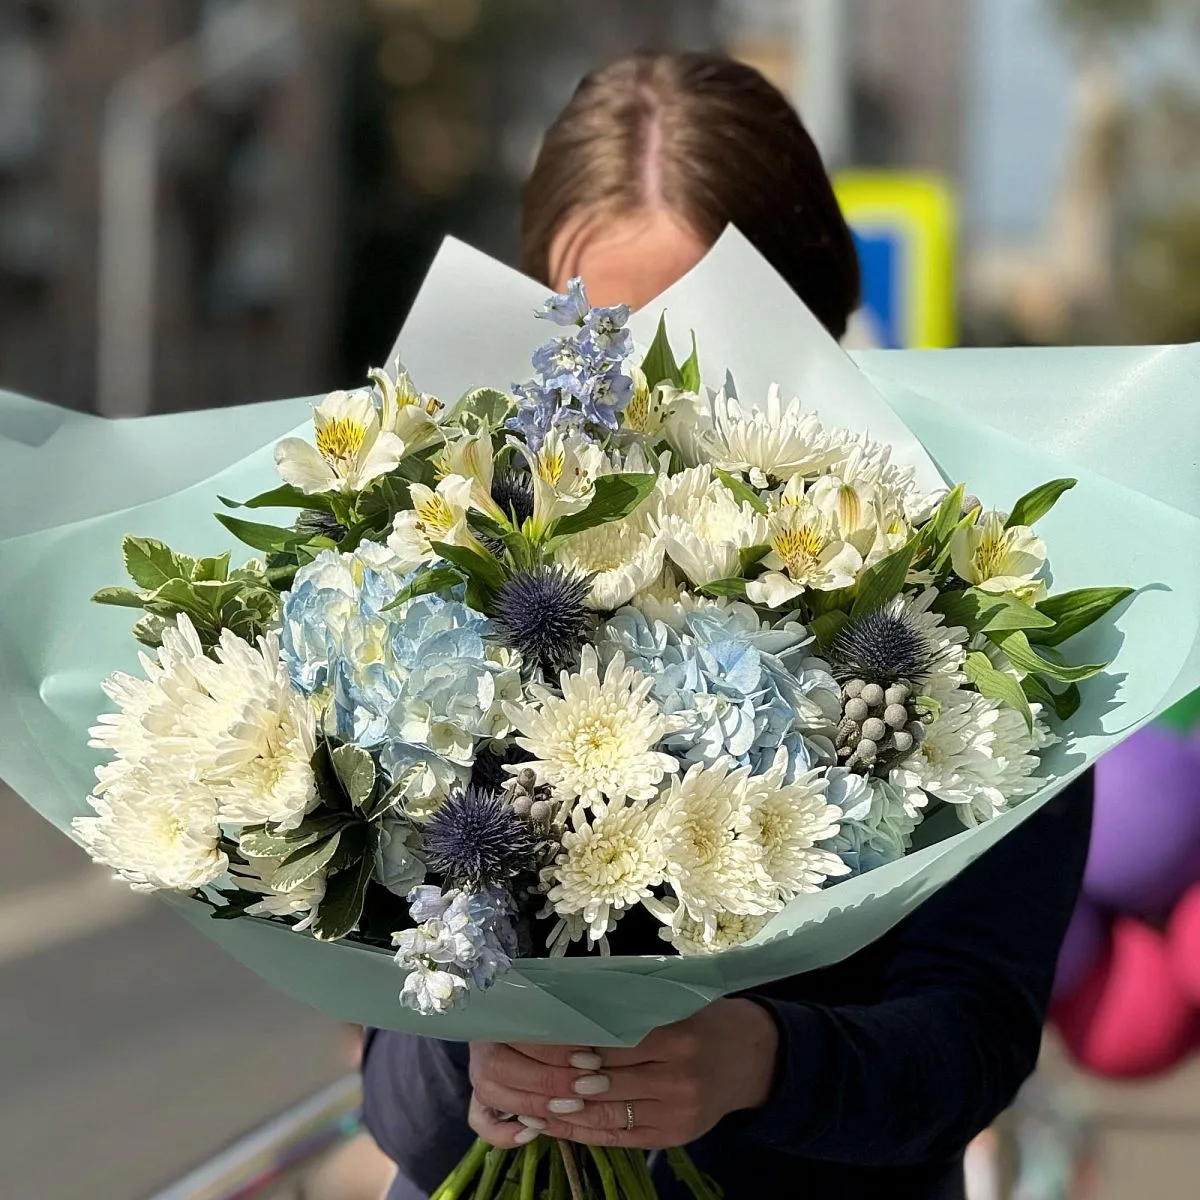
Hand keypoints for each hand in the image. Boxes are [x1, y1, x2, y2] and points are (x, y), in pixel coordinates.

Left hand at [467, 998, 778, 1149]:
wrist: (749, 1058)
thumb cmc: (701, 1021)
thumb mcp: (673, 1006)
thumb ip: (630, 1011)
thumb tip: (569, 1008)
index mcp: (678, 1037)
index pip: (613, 1044)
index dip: (575, 1046)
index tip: (538, 1039)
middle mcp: (678, 1078)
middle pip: (606, 1081)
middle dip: (562, 1079)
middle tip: (521, 1070)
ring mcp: (675, 1113)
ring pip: (606, 1114)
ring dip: (563, 1109)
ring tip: (526, 1100)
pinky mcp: (670, 1138)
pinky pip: (615, 1138)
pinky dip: (579, 1131)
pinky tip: (552, 1121)